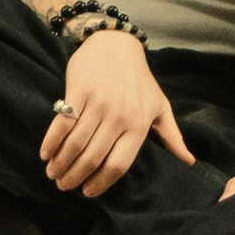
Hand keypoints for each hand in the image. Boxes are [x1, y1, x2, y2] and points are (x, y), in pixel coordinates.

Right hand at [40, 29, 193, 198]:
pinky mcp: (79, 90)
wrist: (116, 42)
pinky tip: (45, 153)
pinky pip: (63, 123)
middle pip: (93, 158)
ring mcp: (99, 102)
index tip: (87, 192)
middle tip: (63, 185)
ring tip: (53, 173)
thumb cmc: (139, 79)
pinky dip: (52, 142)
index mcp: (139, 124)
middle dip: (74, 177)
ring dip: (61, 163)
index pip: (118, 165)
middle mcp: (119, 116)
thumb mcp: (159, 105)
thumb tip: (188, 162)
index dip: (100, 183)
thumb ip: (172, 135)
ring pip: (76, 144)